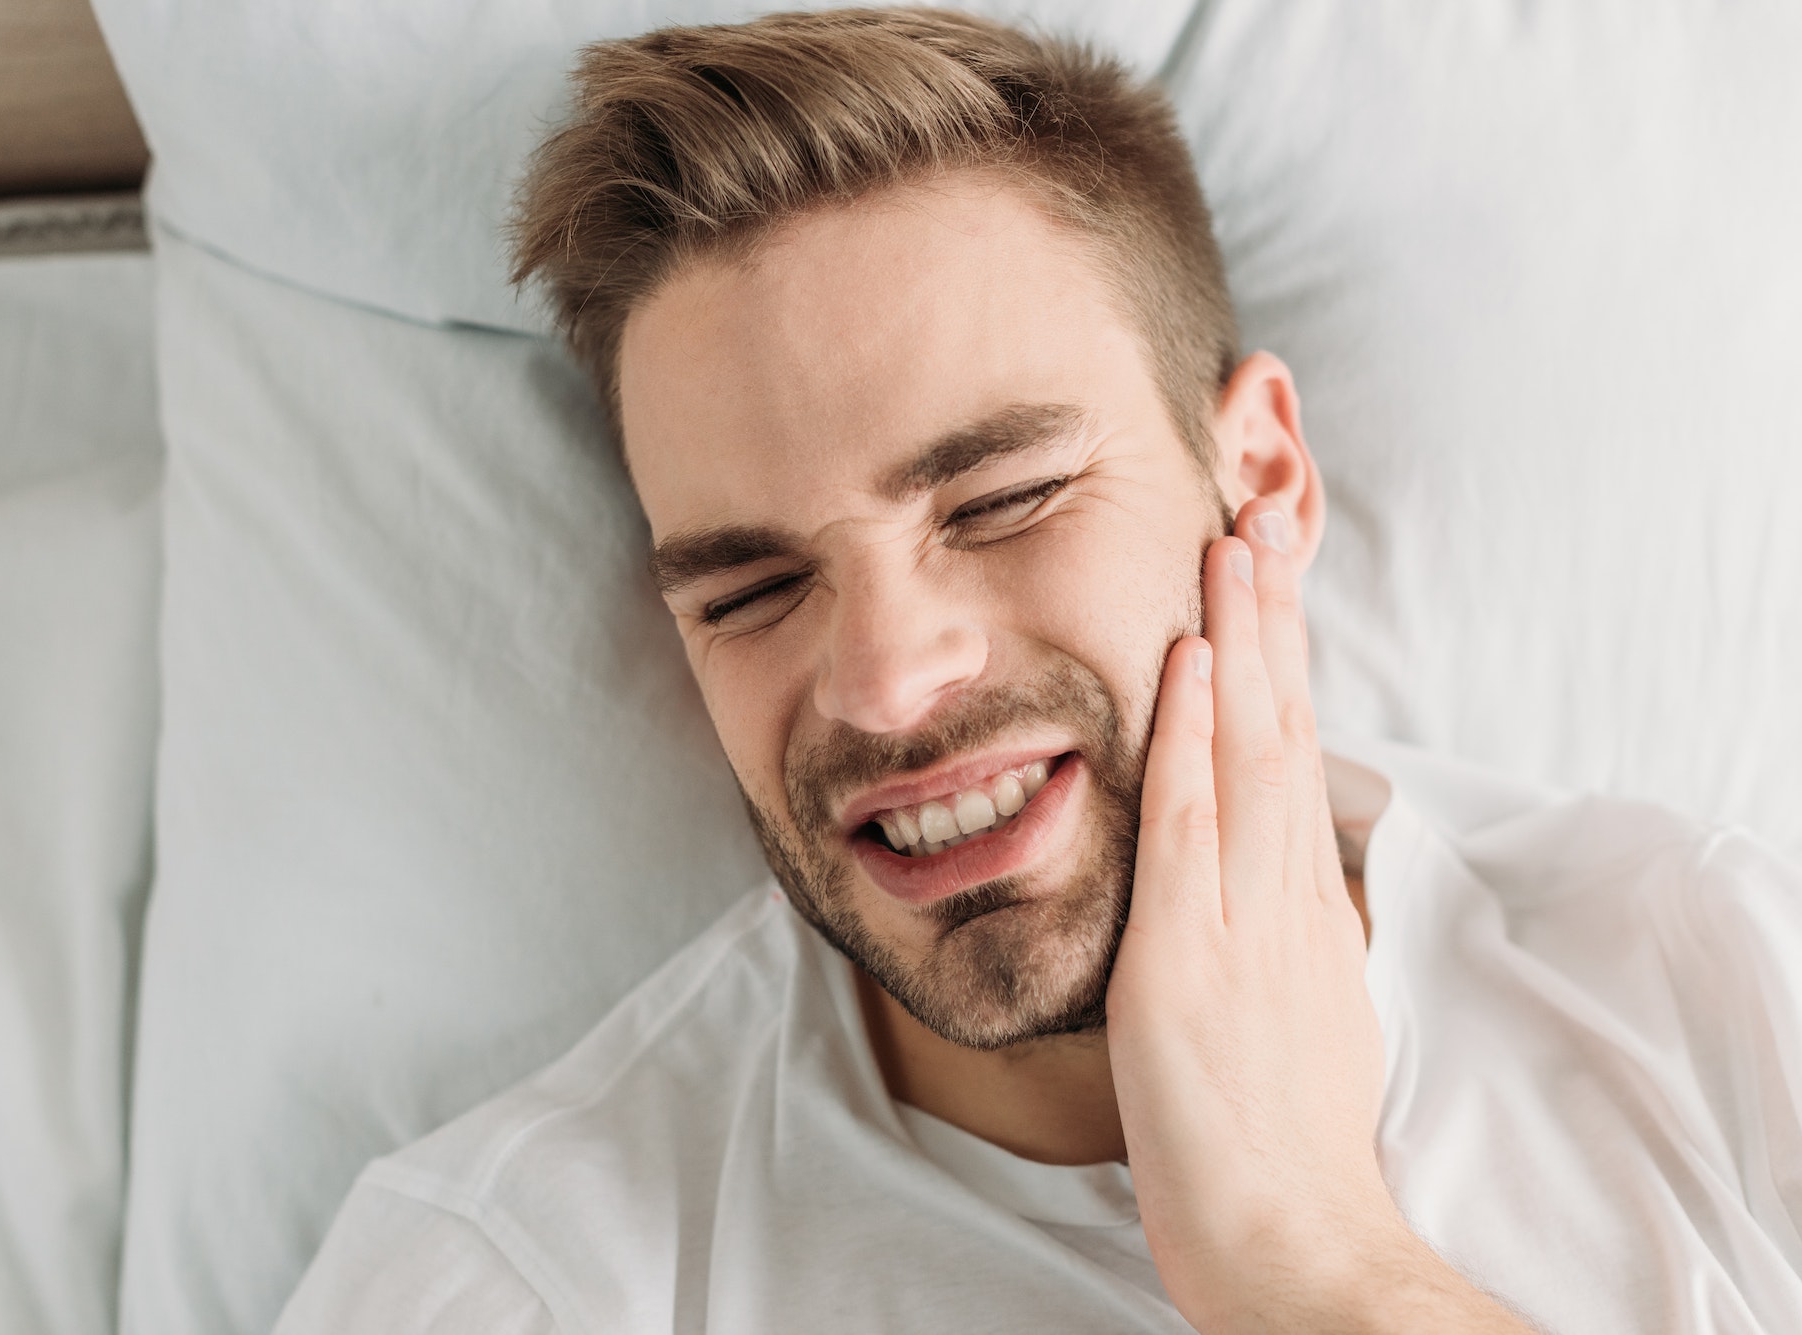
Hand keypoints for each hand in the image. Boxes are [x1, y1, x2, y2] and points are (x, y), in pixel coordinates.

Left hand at [1104, 499, 1530, 1333]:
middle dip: (1270, 628)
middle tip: (1254, 525)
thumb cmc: (1280, 1146)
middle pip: (1285, 734)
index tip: (1265, 596)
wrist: (1291, 1239)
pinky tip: (1186, 663)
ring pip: (1250, 754)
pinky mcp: (1188, 957)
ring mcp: (1240, 923)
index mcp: (1301, 913)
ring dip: (1239, 646)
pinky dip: (1193, 737)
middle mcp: (1281, 900)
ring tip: (1228, 549)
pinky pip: (1192, 825)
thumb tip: (1277, 896)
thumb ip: (1282, 945)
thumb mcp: (1296, 1021)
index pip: (1294, 765)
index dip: (1281, 673)